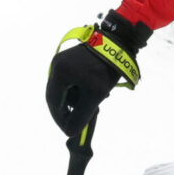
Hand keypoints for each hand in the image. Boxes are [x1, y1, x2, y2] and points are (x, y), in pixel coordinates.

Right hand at [46, 10, 150, 135]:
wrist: (119, 42)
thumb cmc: (105, 68)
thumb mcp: (94, 95)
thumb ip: (80, 115)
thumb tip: (70, 132)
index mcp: (59, 72)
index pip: (53, 102)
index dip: (60, 119)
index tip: (69, 130)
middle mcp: (57, 65)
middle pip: (58, 95)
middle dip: (69, 110)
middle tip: (79, 121)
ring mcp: (64, 60)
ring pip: (65, 89)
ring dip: (76, 100)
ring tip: (92, 105)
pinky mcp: (73, 59)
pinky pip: (72, 80)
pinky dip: (80, 91)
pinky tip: (94, 94)